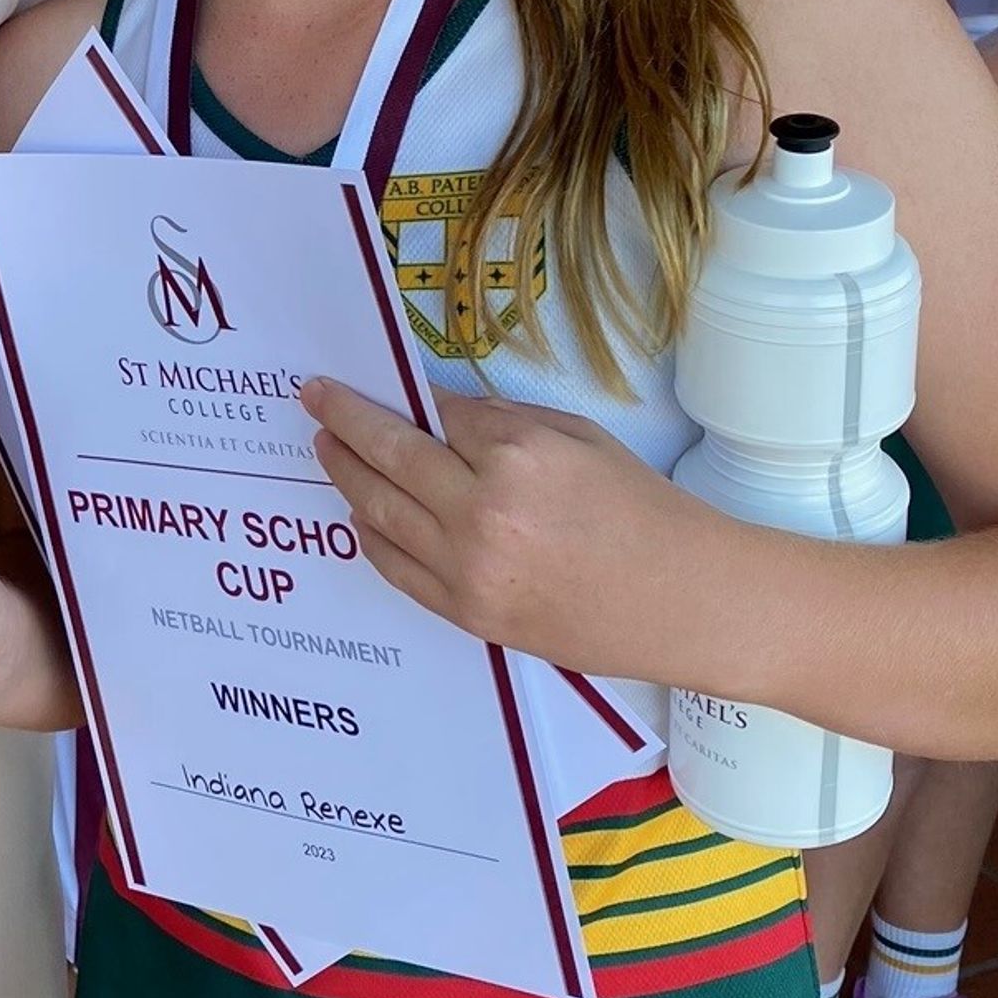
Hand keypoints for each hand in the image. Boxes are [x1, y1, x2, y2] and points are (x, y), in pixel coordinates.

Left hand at [300, 377, 703, 678]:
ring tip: (323, 446)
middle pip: (388, 455)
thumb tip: (442, 413)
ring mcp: (467, 569)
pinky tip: (357, 511)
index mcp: (516, 457)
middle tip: (313, 396)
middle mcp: (480, 512)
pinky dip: (368, 535)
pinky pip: (396, 568)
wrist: (684, 602)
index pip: (438, 416)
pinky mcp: (467, 613)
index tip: (385, 383)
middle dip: (344, 419)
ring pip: (378, 512)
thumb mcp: (580, 439)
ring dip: (344, 473)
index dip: (413, 400)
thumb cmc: (643, 512)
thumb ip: (505, 423)